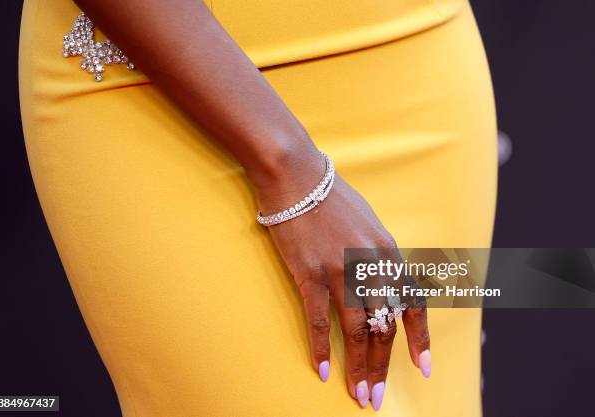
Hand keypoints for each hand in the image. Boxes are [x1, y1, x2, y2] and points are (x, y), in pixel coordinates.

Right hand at [256, 158, 431, 410]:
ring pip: (356, 331)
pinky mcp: (310, 274)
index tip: (423, 368)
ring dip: (359, 368)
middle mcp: (371, 266)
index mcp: (388, 253)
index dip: (420, 339)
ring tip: (359, 395)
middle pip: (384, 326)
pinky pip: (319, 321)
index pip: (412, 304)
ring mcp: (340, 271)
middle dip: (384, 366)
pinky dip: (321, 349)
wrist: (298, 177)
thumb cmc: (332, 197)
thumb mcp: (369, 223)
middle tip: (378, 397)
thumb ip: (379, 255)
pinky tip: (322, 371)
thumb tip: (384, 283)